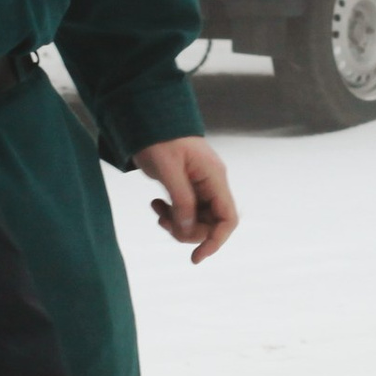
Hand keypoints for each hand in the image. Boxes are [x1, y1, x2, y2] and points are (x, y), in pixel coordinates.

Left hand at [137, 135, 239, 263]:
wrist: (148, 119)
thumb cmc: (159, 139)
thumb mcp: (168, 170)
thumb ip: (181, 200)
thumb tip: (188, 230)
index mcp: (214, 177)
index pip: (227, 218)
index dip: (216, 241)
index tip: (196, 257)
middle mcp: (212, 183)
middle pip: (211, 223)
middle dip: (188, 231)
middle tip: (164, 221)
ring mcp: (201, 185)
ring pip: (197, 219)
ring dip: (178, 223)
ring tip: (158, 209)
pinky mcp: (188, 186)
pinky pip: (186, 210)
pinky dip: (172, 214)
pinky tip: (156, 204)